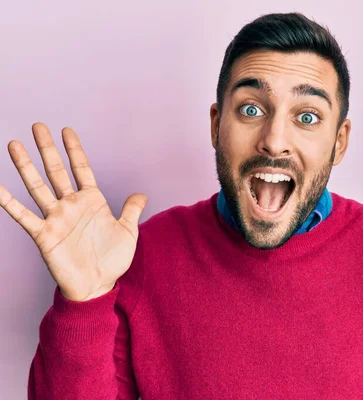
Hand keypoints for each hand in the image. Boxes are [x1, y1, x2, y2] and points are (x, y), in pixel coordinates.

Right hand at [0, 123, 146, 301]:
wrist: (98, 286)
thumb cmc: (112, 260)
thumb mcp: (128, 231)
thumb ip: (131, 211)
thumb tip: (141, 194)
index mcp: (92, 202)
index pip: (81, 169)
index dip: (74, 150)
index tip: (67, 130)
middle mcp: (71, 205)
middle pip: (57, 171)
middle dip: (47, 149)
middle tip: (37, 126)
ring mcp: (56, 218)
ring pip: (37, 187)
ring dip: (25, 166)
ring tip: (14, 144)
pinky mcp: (43, 234)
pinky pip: (22, 215)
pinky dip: (7, 201)